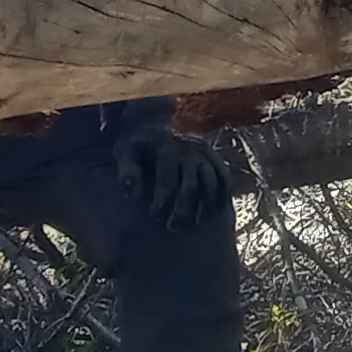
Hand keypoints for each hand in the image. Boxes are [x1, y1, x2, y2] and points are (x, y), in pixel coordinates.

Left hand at [115, 124, 231, 228]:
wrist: (156, 123)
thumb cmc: (139, 145)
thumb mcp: (127, 152)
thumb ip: (128, 171)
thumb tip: (131, 194)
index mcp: (166, 145)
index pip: (167, 176)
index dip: (162, 198)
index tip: (156, 216)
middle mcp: (189, 148)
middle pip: (190, 184)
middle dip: (183, 208)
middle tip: (173, 227)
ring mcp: (204, 153)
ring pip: (211, 183)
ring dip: (206, 206)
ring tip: (199, 224)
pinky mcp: (215, 157)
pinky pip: (224, 178)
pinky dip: (222, 196)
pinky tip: (214, 213)